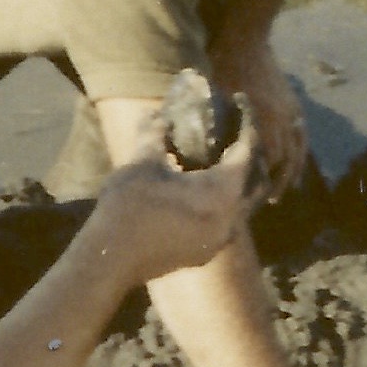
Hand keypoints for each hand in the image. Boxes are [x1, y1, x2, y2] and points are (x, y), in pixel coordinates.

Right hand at [89, 129, 258, 282]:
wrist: (111, 259)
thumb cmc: (128, 206)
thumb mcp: (143, 162)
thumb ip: (154, 134)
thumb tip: (155, 113)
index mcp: (223, 193)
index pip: (247, 152)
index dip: (246, 127)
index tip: (242, 107)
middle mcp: (231, 219)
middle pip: (256, 182)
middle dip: (252, 157)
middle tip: (238, 135)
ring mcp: (219, 241)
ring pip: (244, 206)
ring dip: (239, 183)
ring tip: (223, 161)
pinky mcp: (205, 253)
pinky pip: (228, 223)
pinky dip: (225, 203)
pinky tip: (204, 193)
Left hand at [211, 33, 307, 198]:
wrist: (247, 38)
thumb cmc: (225, 65)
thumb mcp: (213, 97)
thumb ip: (214, 125)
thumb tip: (205, 153)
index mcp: (264, 118)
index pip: (267, 159)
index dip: (259, 179)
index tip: (248, 193)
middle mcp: (283, 118)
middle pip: (285, 160)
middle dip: (277, 182)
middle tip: (266, 200)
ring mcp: (292, 112)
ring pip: (298, 151)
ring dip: (291, 173)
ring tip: (282, 189)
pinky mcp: (295, 105)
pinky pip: (303, 136)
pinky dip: (301, 154)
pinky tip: (295, 165)